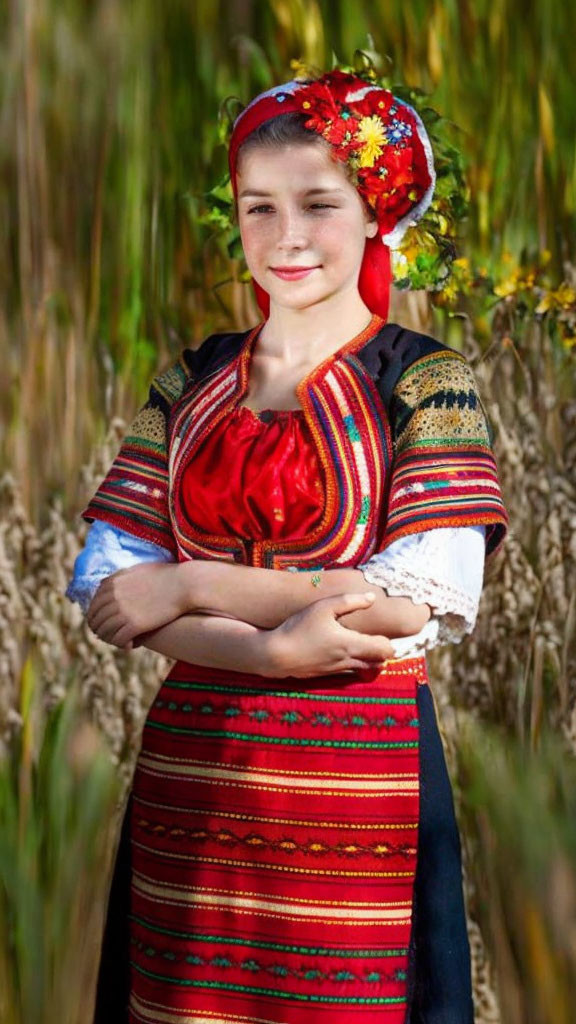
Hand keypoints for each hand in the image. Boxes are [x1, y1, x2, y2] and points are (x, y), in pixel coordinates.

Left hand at [86, 563, 189, 649]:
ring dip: (108, 638)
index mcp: (113, 583)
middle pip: (96, 618)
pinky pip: (118, 639)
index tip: (99, 622)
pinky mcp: (135, 624)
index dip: (94, 615)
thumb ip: (121, 576)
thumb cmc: (166, 575)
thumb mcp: (138, 570)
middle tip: (103, 635)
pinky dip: (120, 644)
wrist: (185, 584)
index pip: (94, 603)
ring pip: (104, 631)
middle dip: (98, 628)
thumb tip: (110, 583)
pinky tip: (129, 645)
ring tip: (117, 641)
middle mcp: (114, 597)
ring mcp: (123, 611)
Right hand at [263, 592, 393, 678]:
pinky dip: (355, 663)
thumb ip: (349, 601)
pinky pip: (350, 671)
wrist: (277, 655)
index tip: (382, 631)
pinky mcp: (327, 674)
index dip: (388, 641)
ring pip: (366, 668)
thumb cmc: (299, 628)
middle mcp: (348, 660)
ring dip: (370, 659)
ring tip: (364, 645)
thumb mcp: (323, 607)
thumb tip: (371, 598)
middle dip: (383, 652)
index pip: (384, 650)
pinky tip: (344, 651)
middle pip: (379, 662)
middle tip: (377, 638)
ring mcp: (338, 669)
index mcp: (351, 644)